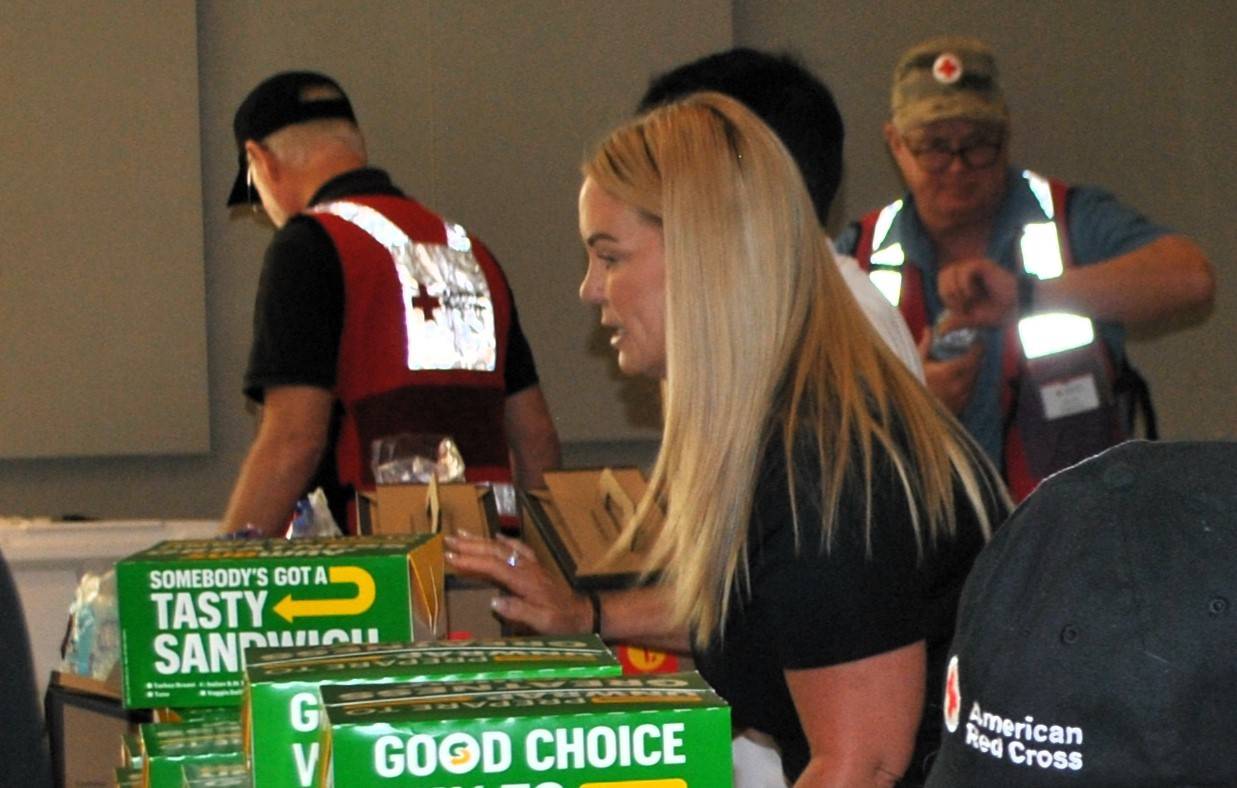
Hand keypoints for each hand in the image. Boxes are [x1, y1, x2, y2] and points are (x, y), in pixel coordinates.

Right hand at [445, 533, 592, 633]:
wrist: (583, 613)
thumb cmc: (562, 622)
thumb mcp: (542, 623)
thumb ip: (519, 612)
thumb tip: (494, 602)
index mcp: (524, 581)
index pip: (493, 566)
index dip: (471, 561)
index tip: (450, 557)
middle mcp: (526, 568)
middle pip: (495, 551)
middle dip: (470, 545)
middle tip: (447, 541)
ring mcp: (531, 565)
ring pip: (503, 547)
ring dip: (481, 540)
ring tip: (461, 534)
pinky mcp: (535, 566)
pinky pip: (517, 548)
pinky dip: (504, 540)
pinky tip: (495, 535)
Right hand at [919, 329, 982, 414]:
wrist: (910, 408)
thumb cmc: (912, 383)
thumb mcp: (916, 361)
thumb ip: (925, 344)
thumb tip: (929, 329)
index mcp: (947, 372)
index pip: (972, 358)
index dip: (978, 349)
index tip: (978, 342)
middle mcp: (956, 386)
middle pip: (976, 369)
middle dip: (977, 359)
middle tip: (975, 351)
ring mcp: (959, 398)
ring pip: (974, 381)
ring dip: (974, 372)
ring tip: (969, 365)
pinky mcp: (959, 407)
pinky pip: (970, 393)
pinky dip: (969, 385)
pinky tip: (963, 381)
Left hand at [938, 258, 1016, 326]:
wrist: (1017, 307)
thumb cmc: (997, 312)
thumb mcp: (971, 319)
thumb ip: (955, 322)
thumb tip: (939, 332)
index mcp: (961, 284)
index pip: (941, 284)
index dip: (945, 298)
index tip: (961, 310)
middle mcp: (965, 273)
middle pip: (942, 275)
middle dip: (947, 294)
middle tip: (962, 305)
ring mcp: (973, 268)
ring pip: (950, 271)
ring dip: (955, 290)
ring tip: (968, 299)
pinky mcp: (982, 265)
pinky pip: (964, 270)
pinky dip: (964, 285)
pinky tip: (973, 294)